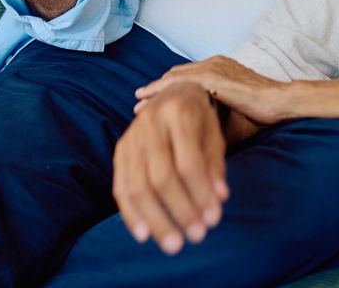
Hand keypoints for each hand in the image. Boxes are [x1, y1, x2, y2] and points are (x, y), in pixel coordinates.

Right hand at [112, 82, 227, 254]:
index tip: (214, 220)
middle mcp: (150, 122)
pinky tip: (144, 236)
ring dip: (156, 220)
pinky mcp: (119, 150)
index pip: (189, 162)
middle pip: (161, 176)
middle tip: (197, 237)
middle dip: (180, 210)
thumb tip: (219, 201)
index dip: (201, 193)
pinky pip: (120, 187)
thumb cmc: (200, 120)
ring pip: (137, 186)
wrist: (173, 94)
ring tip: (173, 245)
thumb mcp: (214, 136)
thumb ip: (215, 167)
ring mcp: (130, 136)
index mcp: (179, 113)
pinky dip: (131, 214)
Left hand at [135, 56, 289, 125]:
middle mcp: (214, 62)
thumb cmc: (262, 110)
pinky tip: (152, 104)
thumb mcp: (235, 107)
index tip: (152, 100)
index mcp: (220, 67)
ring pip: (174, 78)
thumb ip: (216, 111)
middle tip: (138, 101)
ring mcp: (213, 68)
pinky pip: (180, 84)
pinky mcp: (213, 77)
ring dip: (154, 91)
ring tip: (139, 105)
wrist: (280, 102)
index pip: (187, 76)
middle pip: (176, 75)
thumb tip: (199, 130)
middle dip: (157, 88)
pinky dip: (162, 93)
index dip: (168, 87)